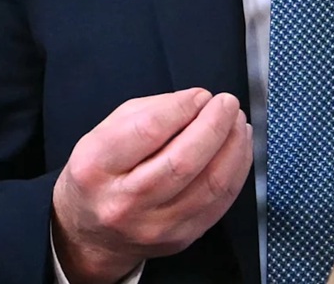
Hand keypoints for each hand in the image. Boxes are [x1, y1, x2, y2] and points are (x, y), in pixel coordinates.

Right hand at [50, 88, 252, 283]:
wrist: (94, 235)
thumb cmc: (98, 174)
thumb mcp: (102, 134)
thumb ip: (146, 113)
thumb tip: (194, 102)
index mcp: (95, 166)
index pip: (147, 132)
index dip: (181, 108)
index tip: (201, 95)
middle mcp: (124, 201)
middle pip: (182, 161)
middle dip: (213, 126)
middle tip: (227, 104)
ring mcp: (155, 225)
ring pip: (209, 185)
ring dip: (232, 148)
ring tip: (238, 123)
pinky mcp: (181, 238)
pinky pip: (220, 204)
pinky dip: (236, 172)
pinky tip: (239, 150)